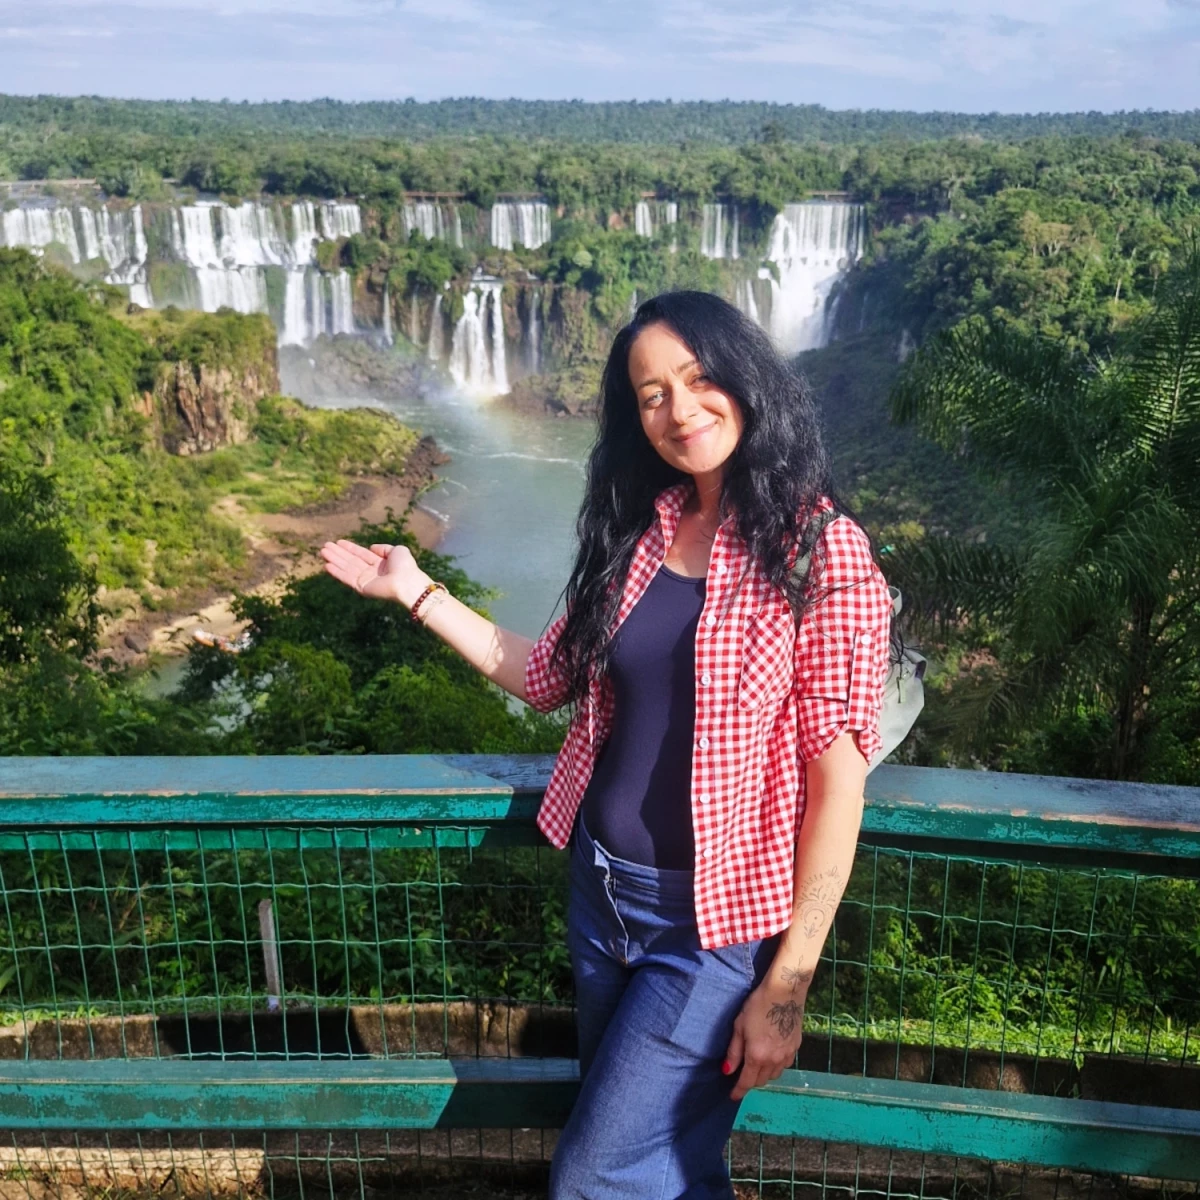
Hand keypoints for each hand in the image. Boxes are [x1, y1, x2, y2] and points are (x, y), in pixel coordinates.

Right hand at [319, 540, 427, 607]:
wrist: (407, 582)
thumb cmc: (405, 566)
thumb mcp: (397, 550)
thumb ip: (384, 548)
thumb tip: (372, 548)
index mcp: (380, 563)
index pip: (361, 554)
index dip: (349, 548)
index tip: (337, 542)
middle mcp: (371, 572)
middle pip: (351, 560)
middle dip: (338, 553)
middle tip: (325, 546)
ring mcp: (366, 580)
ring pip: (346, 568)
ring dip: (334, 560)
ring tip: (322, 552)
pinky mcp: (361, 588)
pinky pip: (347, 578)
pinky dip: (337, 572)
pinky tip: (327, 565)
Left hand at [722, 967, 807, 1100]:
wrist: (784, 992)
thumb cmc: (757, 1006)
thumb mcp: (739, 1026)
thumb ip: (734, 1052)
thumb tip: (727, 1071)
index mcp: (757, 1056)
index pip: (747, 1082)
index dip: (739, 1091)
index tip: (733, 1097)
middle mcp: (773, 1061)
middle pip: (761, 1081)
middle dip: (750, 1081)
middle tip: (742, 1074)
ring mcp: (787, 1055)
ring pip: (774, 1075)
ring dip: (764, 1075)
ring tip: (756, 1065)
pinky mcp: (796, 1048)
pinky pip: (784, 1065)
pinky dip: (775, 1066)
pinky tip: (771, 1056)